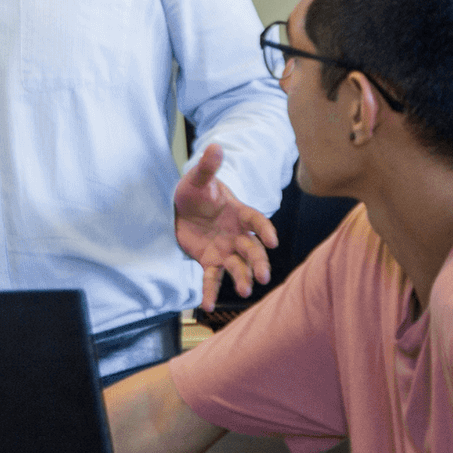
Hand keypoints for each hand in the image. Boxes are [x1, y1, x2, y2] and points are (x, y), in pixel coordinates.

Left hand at [173, 144, 278, 311]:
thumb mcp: (198, 178)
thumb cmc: (195, 191)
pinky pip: (212, 279)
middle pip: (252, 250)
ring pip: (238, 267)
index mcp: (239, 212)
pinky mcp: (210, 262)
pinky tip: (206, 305)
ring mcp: (225, 250)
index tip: (273, 240)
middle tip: (263, 276)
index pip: (257, 221)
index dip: (265, 230)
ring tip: (244, 291)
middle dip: (259, 262)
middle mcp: (237, 234)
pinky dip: (210, 292)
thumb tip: (214, 146)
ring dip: (242, 278)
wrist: (180, 207)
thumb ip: (208, 167)